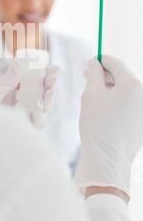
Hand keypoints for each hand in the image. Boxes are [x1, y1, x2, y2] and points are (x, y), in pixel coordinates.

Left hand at [0, 64, 59, 128]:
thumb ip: (9, 79)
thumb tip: (19, 63)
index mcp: (18, 91)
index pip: (36, 81)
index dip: (47, 75)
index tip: (55, 68)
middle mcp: (24, 103)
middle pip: (44, 93)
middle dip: (51, 84)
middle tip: (55, 76)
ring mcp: (26, 115)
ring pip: (44, 108)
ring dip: (50, 99)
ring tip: (51, 89)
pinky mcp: (26, 128)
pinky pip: (38, 124)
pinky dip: (40, 117)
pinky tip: (39, 110)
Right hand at [75, 56, 142, 197]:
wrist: (108, 160)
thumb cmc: (97, 125)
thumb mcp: (90, 94)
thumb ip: (93, 73)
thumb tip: (94, 63)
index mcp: (132, 85)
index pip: (116, 63)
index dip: (102, 60)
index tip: (91, 61)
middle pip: (124, 76)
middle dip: (106, 75)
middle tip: (89, 77)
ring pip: (127, 91)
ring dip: (112, 89)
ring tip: (95, 96)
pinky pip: (131, 104)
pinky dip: (119, 102)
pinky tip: (104, 110)